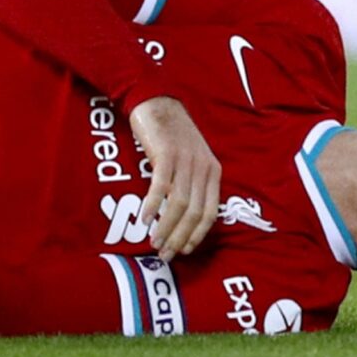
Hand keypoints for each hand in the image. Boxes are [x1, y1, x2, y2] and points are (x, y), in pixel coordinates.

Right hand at [129, 97, 221, 261]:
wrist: (158, 103)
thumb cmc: (173, 135)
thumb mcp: (193, 159)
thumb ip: (194, 184)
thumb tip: (184, 219)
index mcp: (213, 172)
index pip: (211, 213)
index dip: (197, 235)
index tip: (183, 250)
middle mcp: (203, 168)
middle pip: (194, 214)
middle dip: (179, 238)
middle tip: (165, 254)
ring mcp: (185, 161)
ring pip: (179, 204)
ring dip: (166, 227)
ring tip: (154, 242)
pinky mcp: (166, 154)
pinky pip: (161, 187)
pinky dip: (153, 205)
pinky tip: (144, 218)